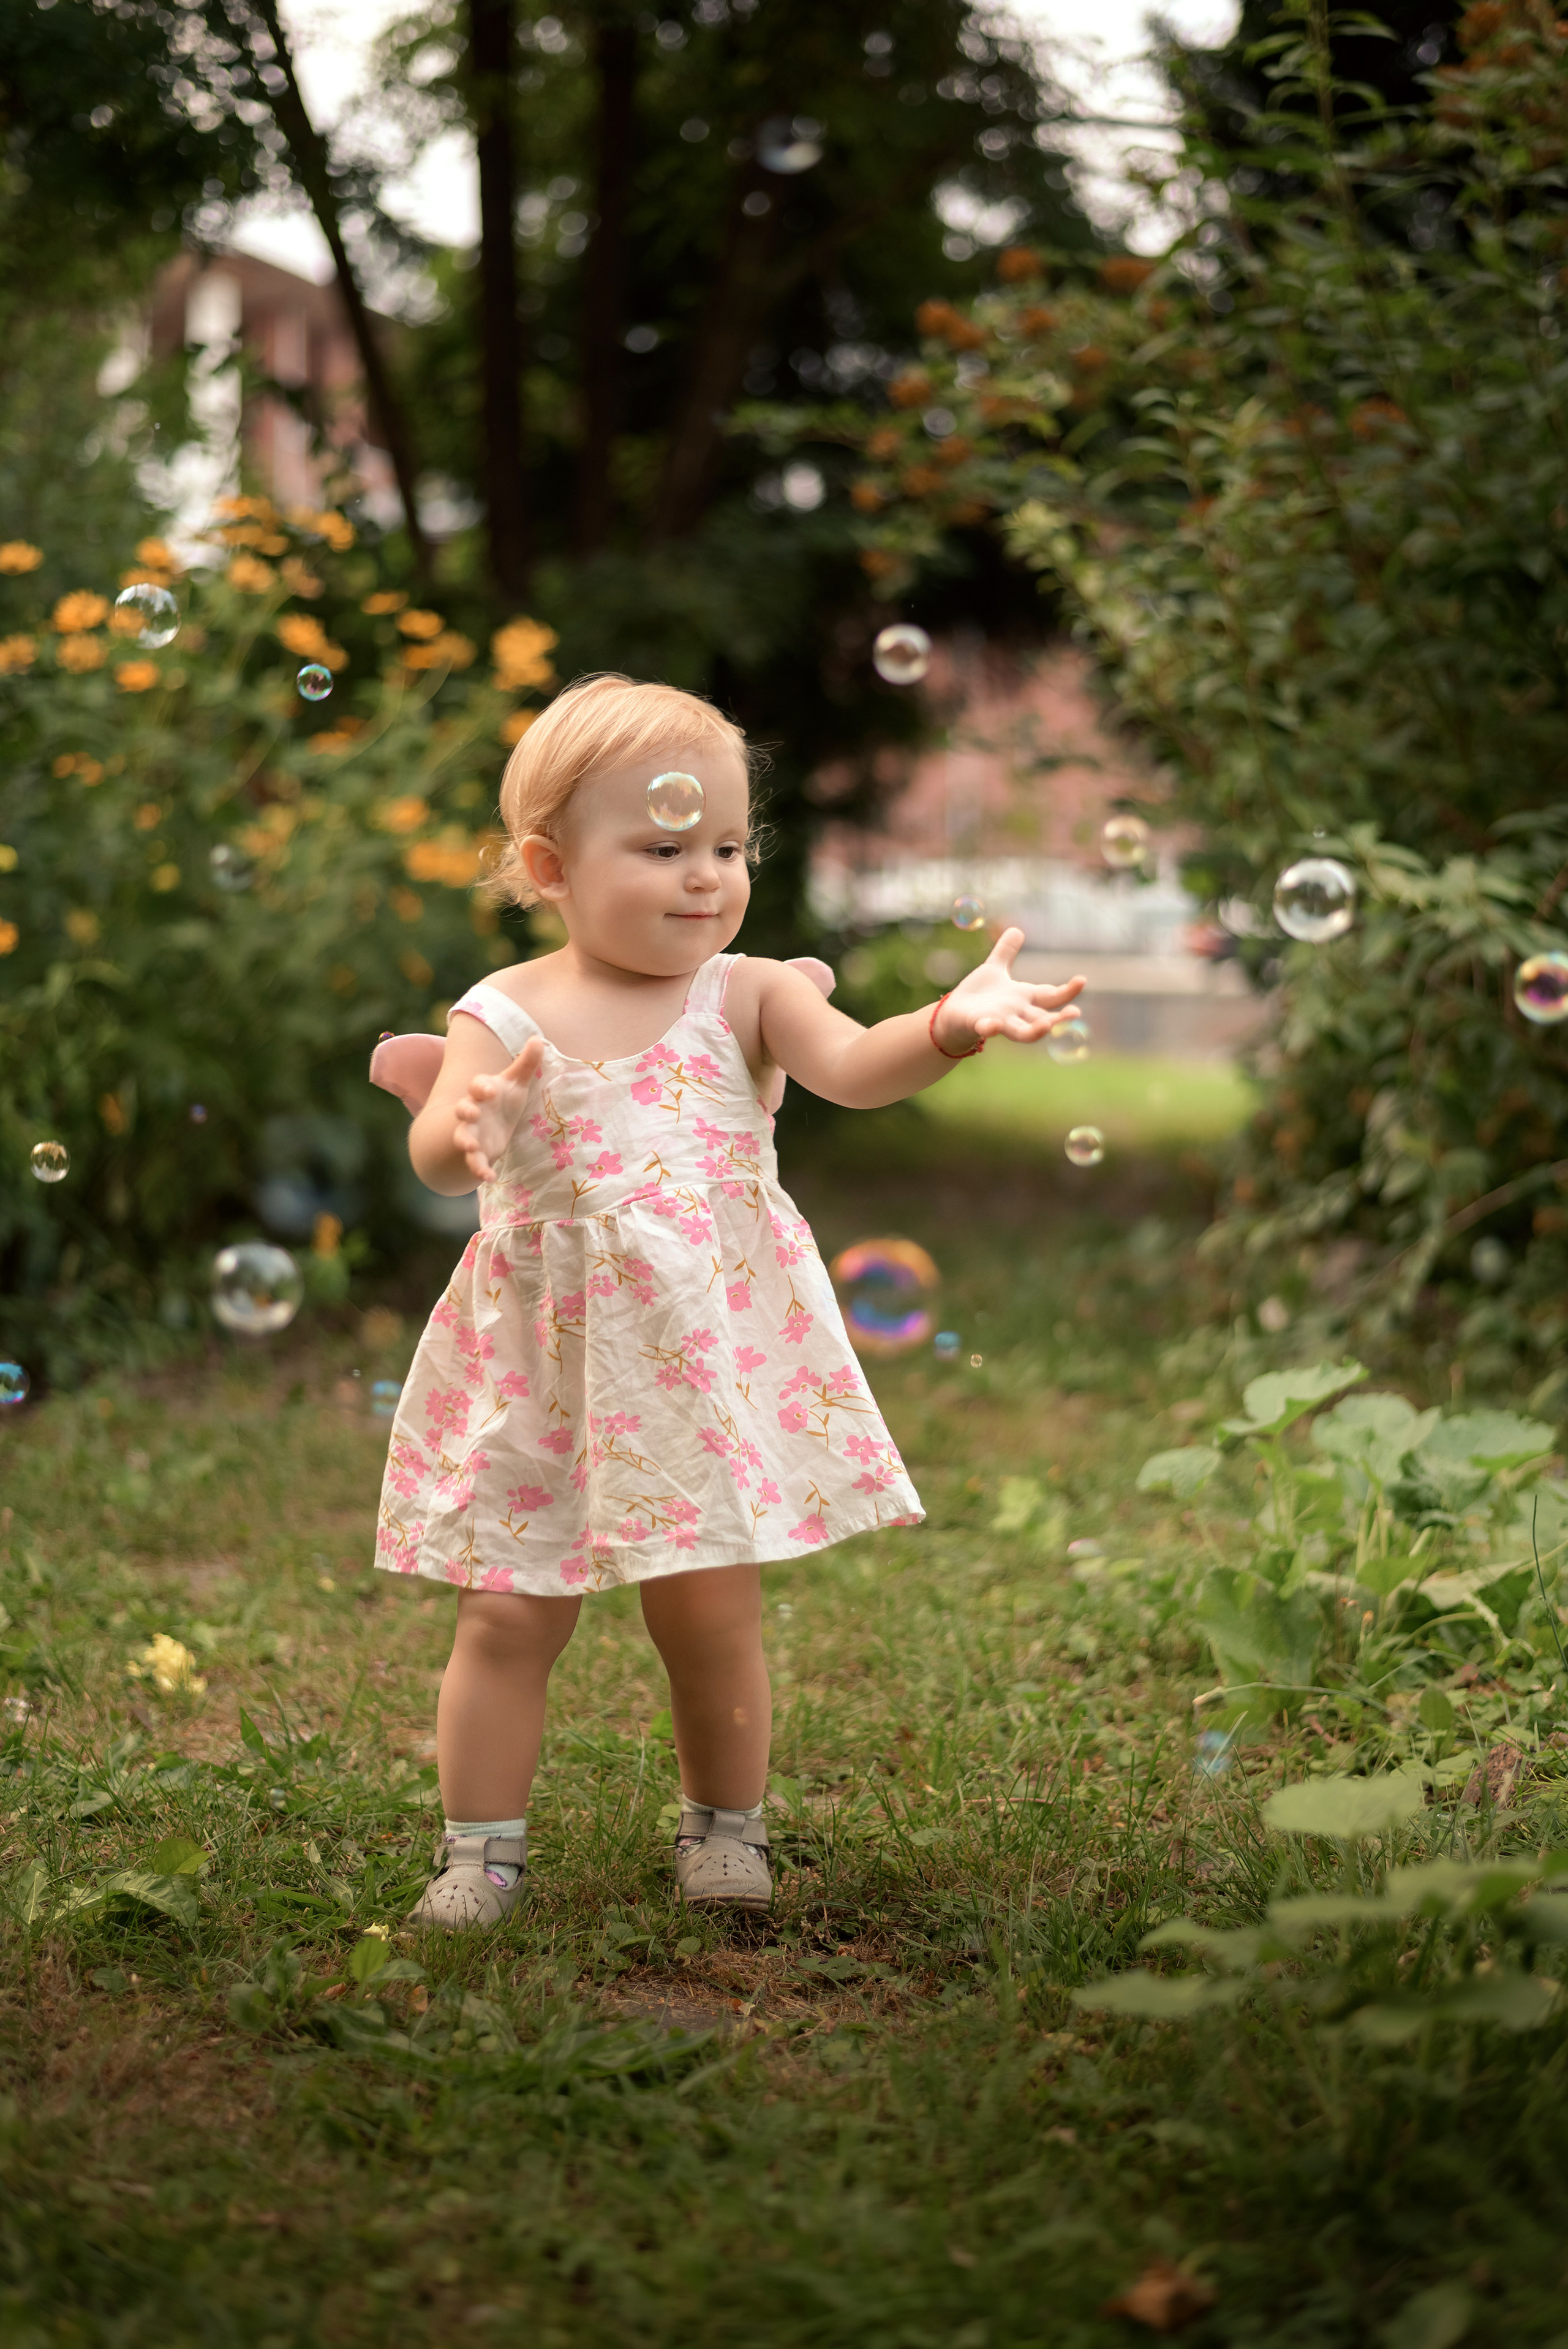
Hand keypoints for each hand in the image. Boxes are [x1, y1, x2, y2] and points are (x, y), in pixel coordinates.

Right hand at [452, 1037, 544, 1181]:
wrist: (492, 1126)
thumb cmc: (504, 1100)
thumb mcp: (516, 1082)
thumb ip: (526, 1063)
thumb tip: (537, 1038)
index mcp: (482, 1092)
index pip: (478, 1086)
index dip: (482, 1087)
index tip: (489, 1089)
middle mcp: (473, 1112)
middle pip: (463, 1110)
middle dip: (465, 1111)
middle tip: (469, 1113)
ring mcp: (472, 1133)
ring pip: (463, 1136)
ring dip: (465, 1142)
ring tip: (469, 1148)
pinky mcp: (478, 1153)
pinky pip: (475, 1162)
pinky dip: (480, 1170)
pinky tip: (488, 1178)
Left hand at [932, 929, 1085, 1052]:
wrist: (952, 1015)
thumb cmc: (977, 996)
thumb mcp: (994, 969)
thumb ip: (1006, 952)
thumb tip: (1017, 929)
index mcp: (1023, 999)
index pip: (1050, 996)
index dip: (1067, 991)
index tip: (1081, 980)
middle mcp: (1016, 1013)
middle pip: (1043, 1018)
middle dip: (1060, 1019)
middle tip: (1075, 1013)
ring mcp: (1000, 1021)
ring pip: (1023, 1032)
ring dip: (1036, 1031)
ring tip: (1047, 1026)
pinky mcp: (979, 1025)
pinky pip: (987, 1029)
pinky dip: (991, 1028)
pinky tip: (994, 1025)